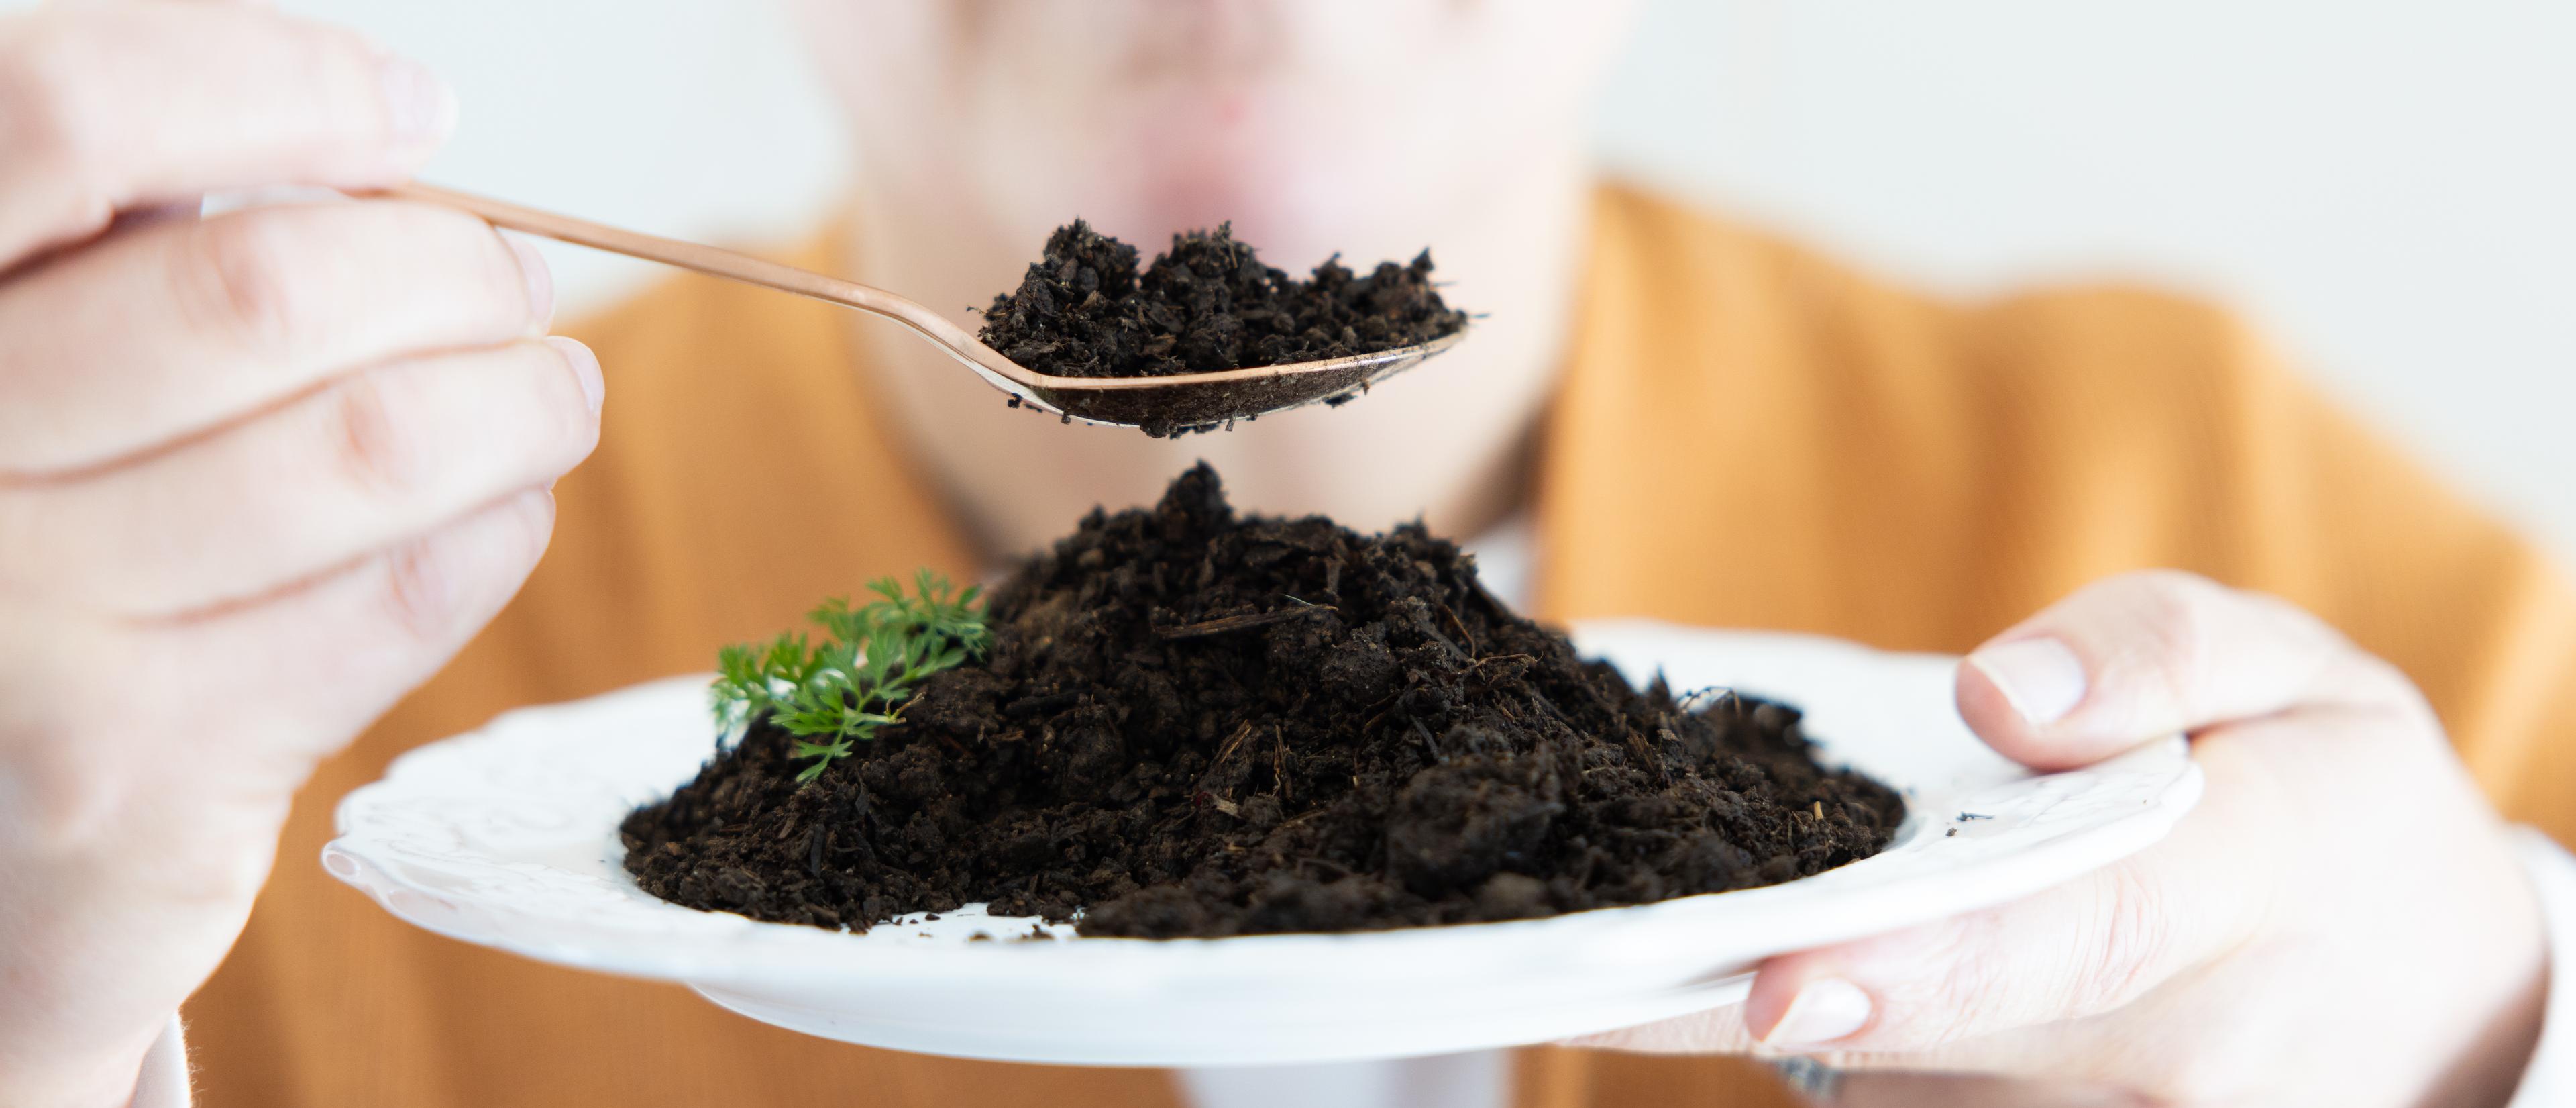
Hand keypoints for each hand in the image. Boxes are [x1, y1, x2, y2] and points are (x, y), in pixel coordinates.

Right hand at [0, 4, 600, 1104]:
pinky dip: (491, 532)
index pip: (66, 114)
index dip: (278, 88)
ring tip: (550, 389)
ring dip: (514, 401)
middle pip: (257, 289)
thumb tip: (379, 158)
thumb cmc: (30, 530)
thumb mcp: (33, 350)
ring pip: (363, 446)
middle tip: (513, 285)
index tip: (412, 115)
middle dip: (449, 269)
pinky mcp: (129, 769)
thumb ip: (132, 245)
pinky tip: (501, 507)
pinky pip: (392, 601)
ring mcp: (11, 621)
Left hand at [1573, 572, 2550, 1106]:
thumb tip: (2001, 696)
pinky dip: (1858, 1055)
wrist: (2431, 973)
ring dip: (1823, 1023)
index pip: (2079, 935)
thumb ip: (2151, 653)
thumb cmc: (2330, 794)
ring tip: (1729, 936)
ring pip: (1918, 1091)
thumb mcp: (2288, 669)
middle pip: (1961, 1036)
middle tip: (1633, 960)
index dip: (1922, 969)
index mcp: (2254, 881)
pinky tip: (1820, 981)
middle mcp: (2195, 1045)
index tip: (1784, 982)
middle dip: (1805, 1001)